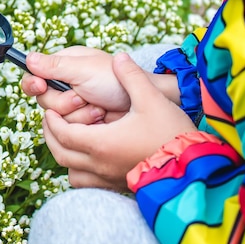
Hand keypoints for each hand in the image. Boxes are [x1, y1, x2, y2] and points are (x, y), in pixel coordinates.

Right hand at [21, 46, 129, 123]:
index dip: (35, 83)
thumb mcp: (84, 69)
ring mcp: (74, 105)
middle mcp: (66, 84)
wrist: (143, 102)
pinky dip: (86, 124)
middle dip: (64, 102)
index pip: (34, 75)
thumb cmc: (117, 80)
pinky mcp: (82, 122)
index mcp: (64, 66)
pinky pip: (71, 129)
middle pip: (44, 100)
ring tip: (98, 107)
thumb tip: (28, 58)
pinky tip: (100, 118)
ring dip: (79, 114)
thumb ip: (54, 66)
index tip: (41, 86)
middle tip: (82, 96)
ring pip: (57, 117)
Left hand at [42, 52, 196, 191]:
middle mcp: (99, 164)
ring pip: (72, 173)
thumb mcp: (151, 99)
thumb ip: (131, 76)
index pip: (62, 133)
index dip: (53, 121)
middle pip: (60, 154)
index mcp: (100, 142)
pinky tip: (89, 157)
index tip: (51, 111)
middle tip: (52, 121)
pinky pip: (87, 183)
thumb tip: (119, 57)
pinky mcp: (118, 186)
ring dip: (64, 155)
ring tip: (68, 139)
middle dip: (51, 136)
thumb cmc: (172, 134)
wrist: (194, 168)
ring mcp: (108, 178)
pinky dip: (80, 172)